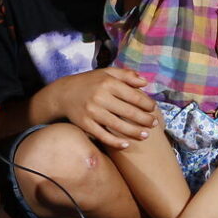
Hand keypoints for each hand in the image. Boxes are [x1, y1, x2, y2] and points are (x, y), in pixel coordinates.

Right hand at [39, 68, 158, 148]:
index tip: (153, 109)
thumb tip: (146, 82)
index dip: (147, 104)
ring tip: (146, 135)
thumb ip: (126, 75)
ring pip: (118, 126)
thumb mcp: (106, 72)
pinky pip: (103, 136)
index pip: (134, 96)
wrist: (63, 93)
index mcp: (108, 82)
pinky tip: (126, 145)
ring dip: (135, 132)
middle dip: (145, 119)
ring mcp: (92, 111)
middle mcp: (100, 96)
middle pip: (129, 112)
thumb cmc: (89, 82)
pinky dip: (116, 142)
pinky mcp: (85, 124)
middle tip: (154, 123)